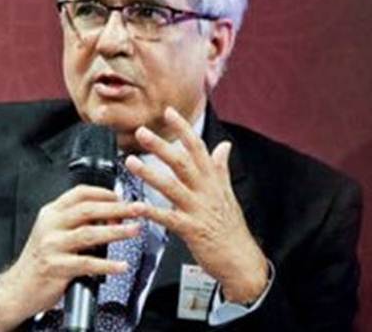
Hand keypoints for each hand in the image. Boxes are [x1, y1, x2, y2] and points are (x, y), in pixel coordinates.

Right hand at [0, 185, 144, 331]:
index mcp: (51, 213)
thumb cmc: (40, 260)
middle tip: (137, 209)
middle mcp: (50, 226)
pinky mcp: (56, 267)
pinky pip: (87, 263)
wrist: (18, 288)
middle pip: (88, 210)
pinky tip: (121, 265)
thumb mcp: (54, 232)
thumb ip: (77, 223)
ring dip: (116, 231)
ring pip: (89, 233)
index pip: (79, 194)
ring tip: (134, 231)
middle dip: (117, 208)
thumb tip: (111, 217)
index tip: (122, 196)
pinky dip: (107, 264)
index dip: (103, 193)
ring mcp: (52, 245)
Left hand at [127, 107, 268, 303]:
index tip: (169, 112)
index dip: (183, 129)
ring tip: (130, 162)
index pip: (197, 147)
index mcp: (212, 180)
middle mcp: (205, 190)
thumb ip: (221, 167)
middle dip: (161, 146)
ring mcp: (198, 209)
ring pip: (172, 186)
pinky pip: (168, 218)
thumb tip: (224, 145)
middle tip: (142, 132)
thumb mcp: (228, 192)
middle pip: (182, 162)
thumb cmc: (231, 226)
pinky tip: (135, 206)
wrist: (241, 260)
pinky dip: (151, 211)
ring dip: (149, 173)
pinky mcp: (191, 229)